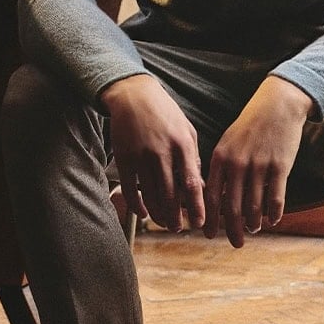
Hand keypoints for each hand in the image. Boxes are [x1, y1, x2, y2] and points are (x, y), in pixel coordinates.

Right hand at [100, 73, 204, 231]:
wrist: (133, 94)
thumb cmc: (164, 113)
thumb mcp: (186, 129)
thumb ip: (193, 156)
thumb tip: (199, 185)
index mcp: (182, 145)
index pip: (192, 183)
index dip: (196, 206)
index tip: (199, 223)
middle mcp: (161, 152)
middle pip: (170, 194)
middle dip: (176, 217)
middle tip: (179, 228)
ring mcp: (141, 156)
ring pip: (150, 195)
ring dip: (158, 214)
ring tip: (164, 223)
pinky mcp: (124, 158)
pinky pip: (130, 189)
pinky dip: (137, 205)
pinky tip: (143, 213)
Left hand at [204, 75, 312, 247]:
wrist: (277, 106)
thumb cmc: (249, 127)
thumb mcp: (227, 143)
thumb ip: (219, 168)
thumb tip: (211, 197)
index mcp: (220, 158)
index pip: (210, 196)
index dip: (209, 219)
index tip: (208, 235)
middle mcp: (237, 164)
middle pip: (232, 207)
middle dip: (232, 229)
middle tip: (235, 244)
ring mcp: (259, 166)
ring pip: (254, 206)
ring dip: (253, 223)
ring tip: (253, 230)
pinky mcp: (280, 166)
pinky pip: (276, 198)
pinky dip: (274, 213)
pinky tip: (273, 221)